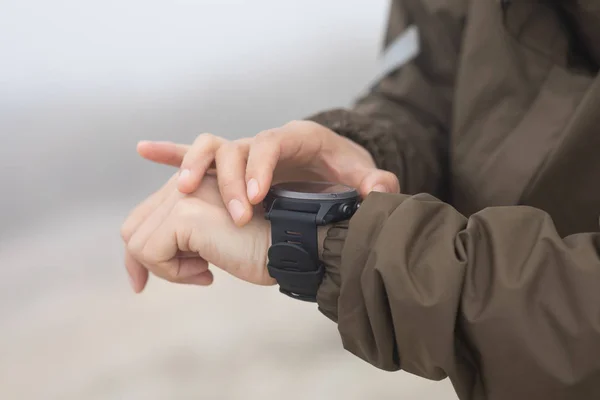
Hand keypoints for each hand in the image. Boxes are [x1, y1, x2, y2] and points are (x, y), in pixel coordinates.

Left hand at [120, 174, 273, 292]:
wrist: (291, 245)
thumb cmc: (259, 247)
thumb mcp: (211, 241)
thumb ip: (181, 240)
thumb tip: (137, 269)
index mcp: (192, 183)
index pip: (143, 218)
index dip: (139, 256)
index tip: (141, 284)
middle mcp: (186, 180)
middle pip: (134, 229)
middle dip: (150, 263)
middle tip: (193, 275)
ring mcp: (186, 192)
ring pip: (137, 241)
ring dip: (168, 269)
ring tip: (205, 270)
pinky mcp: (187, 210)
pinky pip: (150, 251)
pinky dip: (173, 272)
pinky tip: (208, 270)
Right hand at [137, 120, 399, 225]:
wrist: (326, 159)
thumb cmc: (341, 166)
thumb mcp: (360, 173)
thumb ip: (373, 181)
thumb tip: (383, 190)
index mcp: (294, 139)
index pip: (270, 146)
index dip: (259, 170)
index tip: (254, 200)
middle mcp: (261, 142)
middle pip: (233, 147)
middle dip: (227, 180)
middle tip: (233, 215)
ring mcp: (242, 152)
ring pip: (206, 149)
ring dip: (188, 168)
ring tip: (179, 195)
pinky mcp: (229, 166)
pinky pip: (193, 156)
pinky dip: (170, 153)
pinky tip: (143, 151)